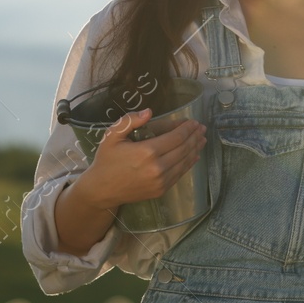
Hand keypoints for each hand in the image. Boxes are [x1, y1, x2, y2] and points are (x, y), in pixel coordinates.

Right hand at [74, 108, 205, 209]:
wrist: (101, 189)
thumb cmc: (107, 159)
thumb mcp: (112, 135)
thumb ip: (130, 121)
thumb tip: (149, 112)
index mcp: (147, 151)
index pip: (176, 137)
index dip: (187, 128)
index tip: (194, 122)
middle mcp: (157, 167)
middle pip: (184, 149)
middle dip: (194, 137)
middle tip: (202, 129)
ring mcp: (161, 181)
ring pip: (184, 162)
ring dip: (195, 149)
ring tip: (202, 140)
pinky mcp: (161, 190)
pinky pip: (179, 174)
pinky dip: (189, 164)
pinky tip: (194, 156)